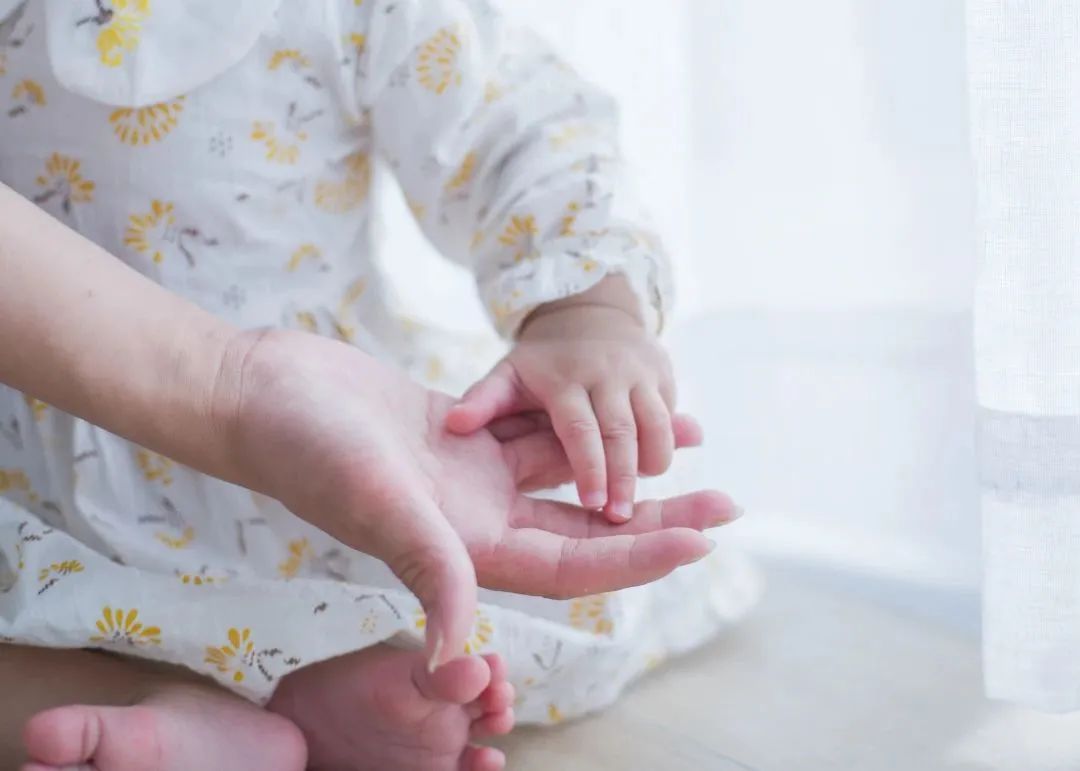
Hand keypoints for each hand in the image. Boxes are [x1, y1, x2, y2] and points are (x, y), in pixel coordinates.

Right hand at [220, 329, 737, 669]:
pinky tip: (618, 406)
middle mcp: (473, 523)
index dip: (637, 555)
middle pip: (585, 526)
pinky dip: (577, 422)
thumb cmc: (310, 451)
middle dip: (654, 515)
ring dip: (624, 461)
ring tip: (688, 440)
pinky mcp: (460, 437)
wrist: (267, 394)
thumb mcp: (378, 505)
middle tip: (726, 503)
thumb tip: (451, 662)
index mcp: (463, 552)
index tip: (700, 540)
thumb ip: (427, 570)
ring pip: (566, 474)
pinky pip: (534, 433)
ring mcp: (469, 480)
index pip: (571, 564)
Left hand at [447, 303, 679, 522]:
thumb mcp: (507, 374)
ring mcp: (639, 373)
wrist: (589, 314)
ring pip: (657, 425)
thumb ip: (483, 401)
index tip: (594, 507)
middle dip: (626, 479)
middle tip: (622, 522)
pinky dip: (667, 445)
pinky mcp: (663, 377)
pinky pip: (671, 417)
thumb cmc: (540, 361)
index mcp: (563, 379)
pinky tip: (652, 472)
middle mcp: (606, 373)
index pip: (580, 429)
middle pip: (623, 433)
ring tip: (640, 505)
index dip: (590, 467)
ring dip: (653, 463)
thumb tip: (453, 425)